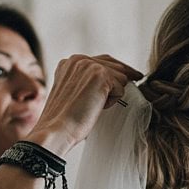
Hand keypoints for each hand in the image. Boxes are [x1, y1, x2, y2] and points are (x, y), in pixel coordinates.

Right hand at [25, 54, 142, 155]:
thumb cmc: (64, 119)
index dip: (117, 70)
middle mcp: (79, 59)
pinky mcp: (101, 76)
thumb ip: (86, 80)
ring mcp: (90, 65)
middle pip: (115, 65)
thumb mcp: (72, 92)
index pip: (102, 60)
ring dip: (112, 95)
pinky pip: (121, 89)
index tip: (132, 74)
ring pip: (120, 77)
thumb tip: (112, 81)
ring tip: (93, 106)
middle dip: (120, 81)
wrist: (56, 130)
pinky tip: (96, 108)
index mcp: (70, 62)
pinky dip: (112, 102)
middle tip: (120, 91)